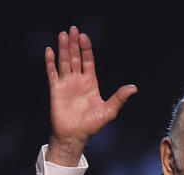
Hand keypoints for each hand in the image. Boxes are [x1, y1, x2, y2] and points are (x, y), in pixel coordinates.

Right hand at [45, 26, 136, 165]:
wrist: (75, 135)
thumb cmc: (92, 125)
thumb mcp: (109, 110)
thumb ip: (119, 98)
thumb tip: (133, 88)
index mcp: (90, 83)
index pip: (88, 61)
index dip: (86, 49)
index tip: (85, 36)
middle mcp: (78, 80)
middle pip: (75, 58)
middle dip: (74, 44)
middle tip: (73, 29)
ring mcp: (66, 84)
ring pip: (64, 62)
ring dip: (63, 49)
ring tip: (63, 35)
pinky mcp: (56, 90)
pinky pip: (52, 73)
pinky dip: (50, 63)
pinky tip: (50, 51)